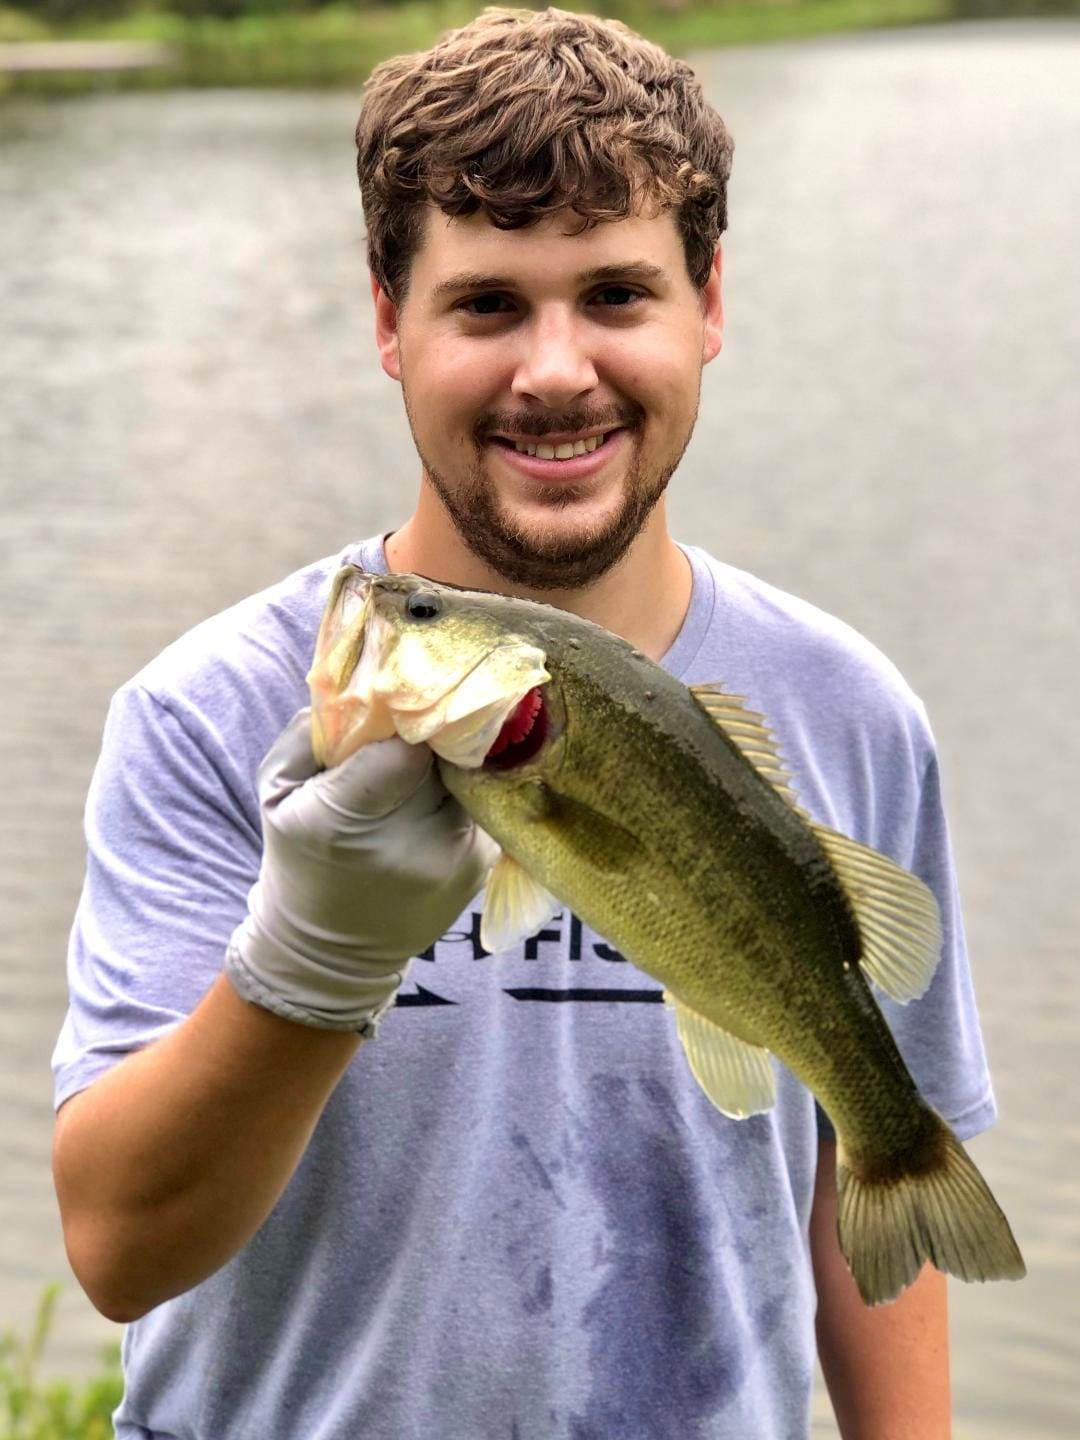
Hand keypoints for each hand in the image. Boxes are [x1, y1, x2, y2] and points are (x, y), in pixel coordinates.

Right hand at [225, 709, 497, 1033]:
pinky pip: (482, 801)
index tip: (399, 706)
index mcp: (345, 820)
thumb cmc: (300, 858)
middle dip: (432, 732)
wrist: (332, 952)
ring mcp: (455, 858)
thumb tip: (364, 679)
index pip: (405, 745)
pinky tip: (439, 796)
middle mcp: (409, 843)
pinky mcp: (481, 866)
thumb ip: (312, 730)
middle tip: (418, 718)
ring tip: (426, 762)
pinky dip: (464, 790)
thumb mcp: (278, 793)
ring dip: (451, 760)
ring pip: (469, 772)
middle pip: (444, 753)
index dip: (406, 719)